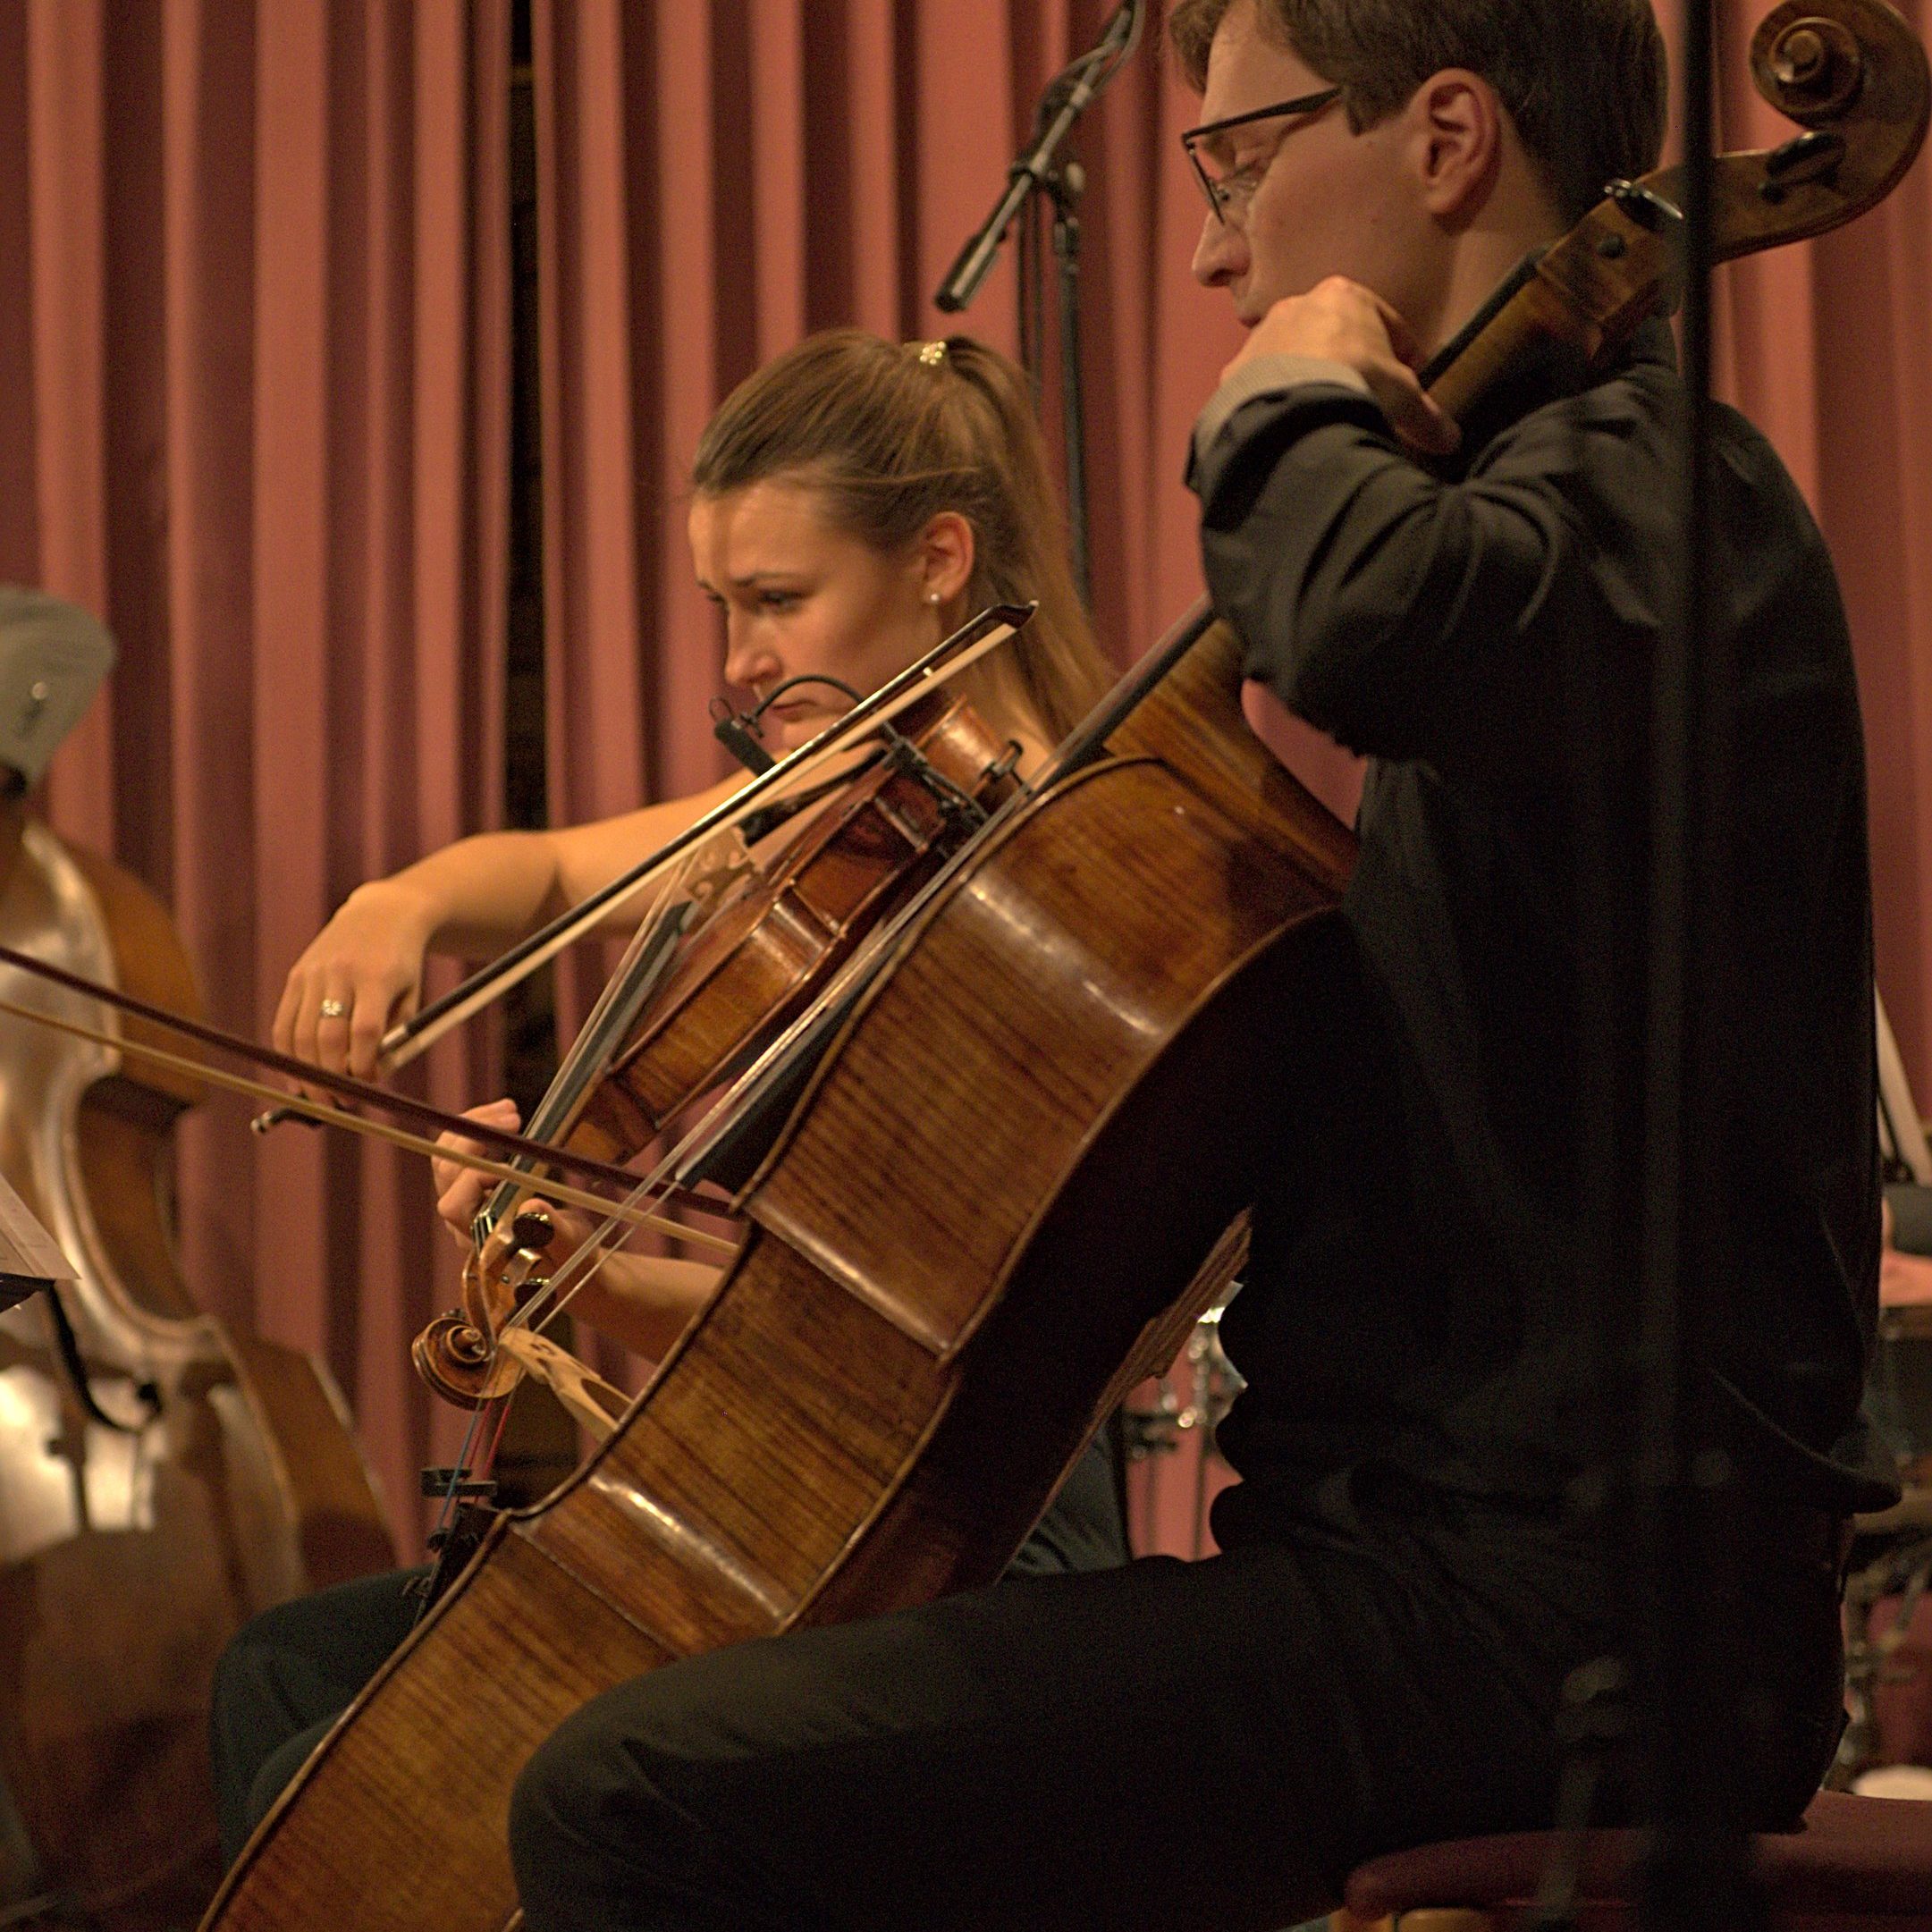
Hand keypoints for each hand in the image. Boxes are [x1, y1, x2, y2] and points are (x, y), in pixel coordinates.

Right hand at [273, 881, 435, 1081]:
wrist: (382, 915)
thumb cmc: (402, 963)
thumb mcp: (411, 995)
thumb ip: (394, 1036)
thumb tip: (369, 1080)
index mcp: (376, 977)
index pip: (364, 1031)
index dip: (362, 1065)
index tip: (367, 1085)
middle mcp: (339, 973)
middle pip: (326, 1037)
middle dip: (331, 1078)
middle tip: (339, 1103)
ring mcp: (313, 973)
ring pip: (299, 1034)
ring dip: (306, 1073)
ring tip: (319, 1097)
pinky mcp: (296, 975)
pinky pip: (283, 1023)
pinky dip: (287, 1054)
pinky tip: (296, 1076)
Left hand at [430, 1099, 600, 1266]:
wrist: (568, 1259)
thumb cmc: (571, 1257)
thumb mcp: (571, 1245)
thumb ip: (552, 1231)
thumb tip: (531, 1207)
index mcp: (482, 1240)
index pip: (456, 1203)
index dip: (476, 1176)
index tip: (514, 1161)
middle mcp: (466, 1222)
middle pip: (446, 1172)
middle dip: (474, 1137)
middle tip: (515, 1117)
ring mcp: (467, 1203)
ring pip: (448, 1157)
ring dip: (474, 1127)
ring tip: (510, 1109)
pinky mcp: (474, 1188)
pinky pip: (462, 1153)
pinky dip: (480, 1130)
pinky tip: (506, 1116)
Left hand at [1224, 276, 1458, 456]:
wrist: (1289, 409)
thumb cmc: (1356, 382)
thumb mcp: (1402, 397)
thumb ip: (1427, 416)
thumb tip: (1449, 439)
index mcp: (1344, 295)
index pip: (1385, 322)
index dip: (1403, 355)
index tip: (1410, 381)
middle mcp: (1296, 305)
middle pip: (1334, 338)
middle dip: (1351, 367)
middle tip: (1366, 402)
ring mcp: (1261, 337)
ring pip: (1295, 359)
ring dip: (1310, 383)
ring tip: (1325, 419)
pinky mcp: (1235, 372)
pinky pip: (1263, 388)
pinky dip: (1278, 404)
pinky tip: (1290, 428)